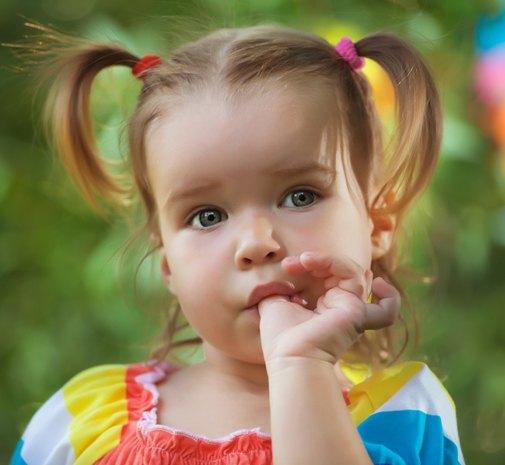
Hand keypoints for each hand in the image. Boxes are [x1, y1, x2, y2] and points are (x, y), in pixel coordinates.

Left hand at [258, 252, 399, 364]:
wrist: (288, 356)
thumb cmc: (280, 337)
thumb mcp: (275, 303)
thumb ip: (280, 288)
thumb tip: (282, 276)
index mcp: (323, 308)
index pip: (328, 277)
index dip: (311, 265)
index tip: (287, 266)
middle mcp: (340, 310)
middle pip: (342, 272)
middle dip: (318, 261)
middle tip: (293, 263)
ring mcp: (351, 311)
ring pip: (355, 274)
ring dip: (329, 261)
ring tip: (306, 260)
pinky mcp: (358, 314)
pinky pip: (386, 307)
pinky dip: (388, 294)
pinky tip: (373, 280)